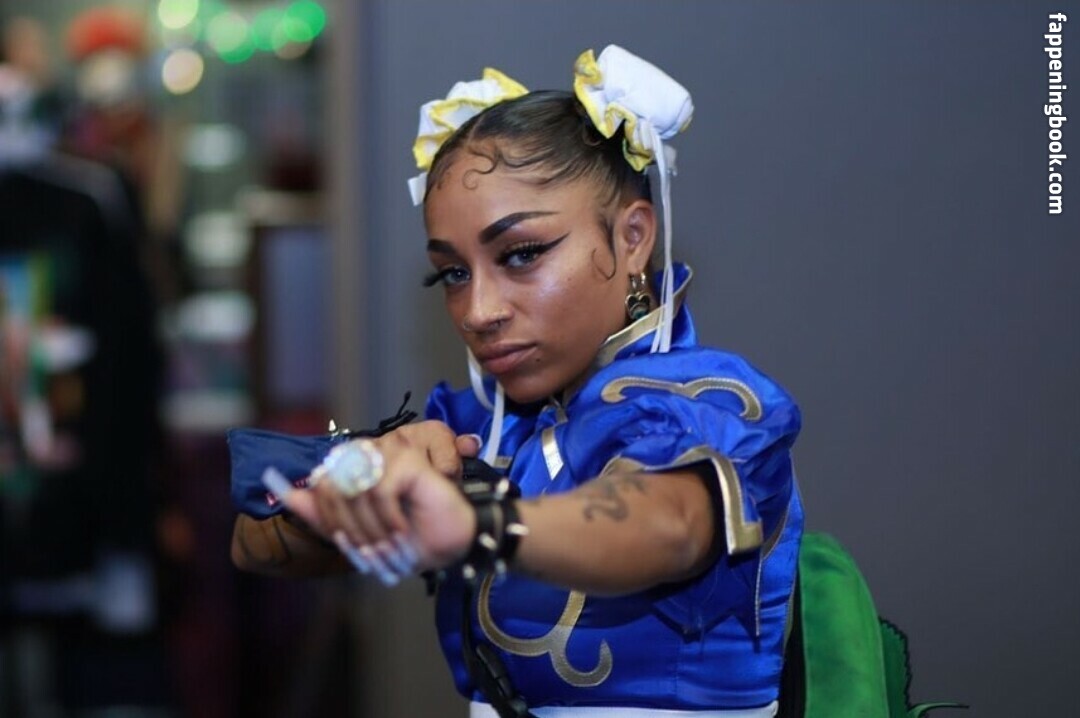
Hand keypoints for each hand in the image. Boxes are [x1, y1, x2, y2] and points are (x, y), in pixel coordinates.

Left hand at [266, 422, 481, 583]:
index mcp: (351, 466)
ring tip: (389, 543)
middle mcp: (367, 452)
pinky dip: (389, 519)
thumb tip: (280, 491)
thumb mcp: (353, 530)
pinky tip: (403, 529)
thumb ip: (317, 511)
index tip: (351, 545)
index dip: (331, 521)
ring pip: (353, 491)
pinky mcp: (406, 459)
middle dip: (349, 529)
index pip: (319, 486)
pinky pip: (378, 491)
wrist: (448, 545)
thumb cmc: (406, 537)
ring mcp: (388, 452)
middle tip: (371, 551)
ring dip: (369, 528)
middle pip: (331, 488)